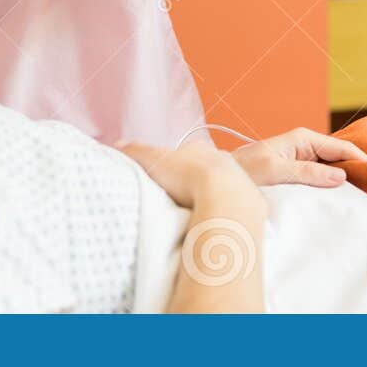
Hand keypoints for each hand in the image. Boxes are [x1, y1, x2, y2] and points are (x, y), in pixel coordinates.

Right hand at [117, 139, 261, 209]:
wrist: (224, 194)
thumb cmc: (188, 175)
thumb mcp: (152, 160)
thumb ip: (135, 151)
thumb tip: (117, 145)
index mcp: (198, 149)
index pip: (184, 155)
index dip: (174, 166)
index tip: (166, 179)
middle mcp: (221, 160)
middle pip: (205, 169)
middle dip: (194, 181)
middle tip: (180, 198)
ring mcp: (238, 179)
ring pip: (222, 186)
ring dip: (212, 196)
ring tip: (196, 213)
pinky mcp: (248, 200)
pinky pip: (234, 205)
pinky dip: (225, 211)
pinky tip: (215, 222)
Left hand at [231, 127, 366, 187]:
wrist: (223, 177)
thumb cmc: (244, 169)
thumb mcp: (275, 170)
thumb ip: (307, 172)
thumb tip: (341, 176)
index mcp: (304, 138)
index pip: (342, 147)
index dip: (363, 159)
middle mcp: (307, 146)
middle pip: (342, 157)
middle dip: (360, 169)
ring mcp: (304, 160)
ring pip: (335, 168)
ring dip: (350, 180)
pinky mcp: (300, 174)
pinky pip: (324, 178)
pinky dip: (337, 186)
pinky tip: (348, 198)